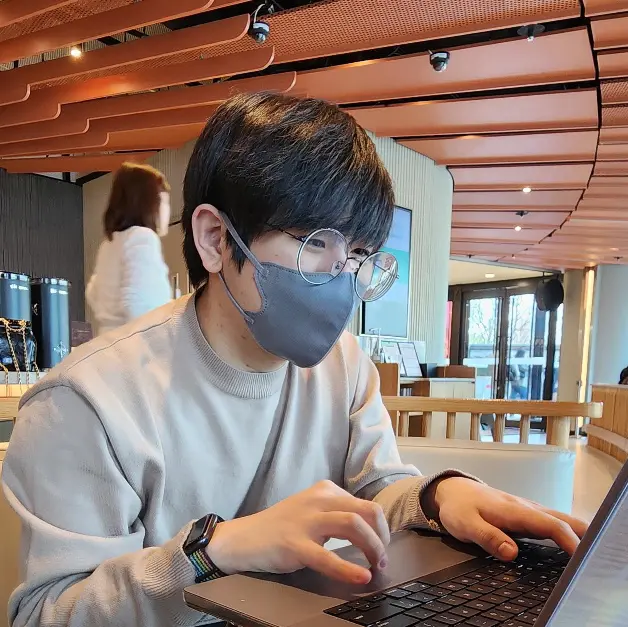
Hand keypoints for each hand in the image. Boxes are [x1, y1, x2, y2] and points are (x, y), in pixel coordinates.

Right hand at [207, 480, 389, 583]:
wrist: (243, 538)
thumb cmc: (280, 528)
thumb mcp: (312, 511)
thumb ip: (337, 514)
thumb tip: (371, 533)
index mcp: (326, 490)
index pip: (367, 504)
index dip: (381, 528)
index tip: (382, 546)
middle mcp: (319, 499)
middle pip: (367, 511)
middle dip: (382, 537)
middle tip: (382, 559)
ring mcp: (307, 520)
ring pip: (354, 524)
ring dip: (373, 548)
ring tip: (376, 567)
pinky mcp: (295, 543)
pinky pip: (327, 556)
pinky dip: (348, 568)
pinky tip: (361, 578)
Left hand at [424, 477, 587, 559]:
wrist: (450, 490)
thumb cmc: (458, 508)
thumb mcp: (466, 525)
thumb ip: (488, 537)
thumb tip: (512, 552)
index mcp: (514, 511)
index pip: (550, 525)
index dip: (569, 541)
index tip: (582, 558)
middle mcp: (525, 507)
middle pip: (563, 519)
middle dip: (585, 534)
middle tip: (600, 555)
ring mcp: (527, 509)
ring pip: (560, 518)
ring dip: (580, 532)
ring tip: (595, 551)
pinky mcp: (525, 513)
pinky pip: (552, 521)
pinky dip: (568, 531)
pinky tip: (575, 543)